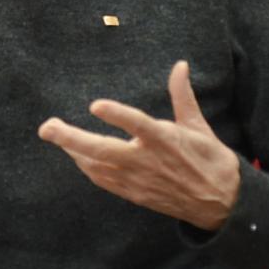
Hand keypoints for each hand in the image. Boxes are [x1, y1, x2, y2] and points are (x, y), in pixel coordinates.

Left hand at [37, 61, 240, 230]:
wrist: (221, 203)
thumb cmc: (210, 159)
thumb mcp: (198, 124)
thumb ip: (182, 94)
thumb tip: (180, 65)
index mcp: (167, 140)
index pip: (139, 125)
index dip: (118, 115)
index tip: (95, 105)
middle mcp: (148, 161)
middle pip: (103, 151)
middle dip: (71, 139)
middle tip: (47, 127)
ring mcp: (139, 180)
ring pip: (97, 167)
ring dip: (74, 151)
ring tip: (56, 134)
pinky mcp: (135, 194)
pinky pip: (103, 180)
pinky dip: (87, 167)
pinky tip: (77, 156)